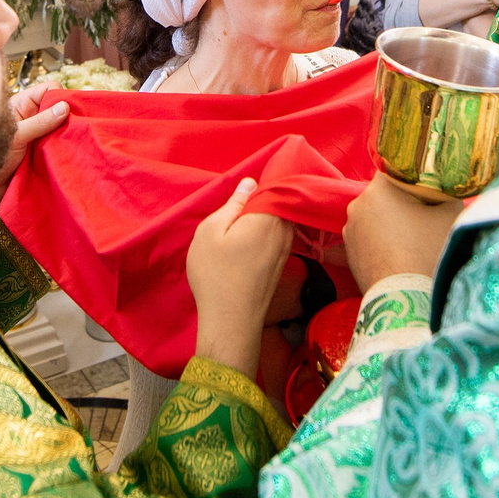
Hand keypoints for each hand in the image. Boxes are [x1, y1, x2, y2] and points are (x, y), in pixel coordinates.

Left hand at [0, 86, 70, 203]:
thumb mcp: (17, 134)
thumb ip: (40, 122)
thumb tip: (65, 107)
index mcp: (25, 106)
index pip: (49, 91)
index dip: (61, 96)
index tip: (71, 110)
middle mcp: (36, 119)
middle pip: (60, 111)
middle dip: (71, 119)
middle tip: (80, 128)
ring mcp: (42, 137)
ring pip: (63, 131)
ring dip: (69, 139)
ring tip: (78, 145)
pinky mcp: (46, 155)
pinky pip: (61, 151)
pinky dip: (67, 154)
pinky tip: (74, 157)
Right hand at [187, 179, 292, 377]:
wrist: (231, 319)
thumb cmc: (216, 273)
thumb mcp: (211, 230)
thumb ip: (234, 203)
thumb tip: (251, 183)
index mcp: (269, 215)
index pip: (276, 183)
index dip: (264, 178)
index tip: (250, 180)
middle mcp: (286, 229)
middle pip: (280, 201)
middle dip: (266, 195)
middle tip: (242, 199)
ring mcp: (287, 247)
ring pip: (279, 219)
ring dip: (265, 214)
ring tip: (242, 217)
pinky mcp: (283, 262)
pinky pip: (278, 234)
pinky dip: (267, 231)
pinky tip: (249, 238)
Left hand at [342, 172, 462, 290]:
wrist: (406, 299)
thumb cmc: (428, 253)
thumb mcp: (451, 214)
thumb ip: (449, 192)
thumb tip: (449, 187)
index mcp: (378, 188)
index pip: (399, 169)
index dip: (418, 177)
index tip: (432, 190)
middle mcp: (357, 204)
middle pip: (387, 194)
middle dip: (407, 202)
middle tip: (429, 217)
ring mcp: (350, 230)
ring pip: (378, 216)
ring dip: (394, 222)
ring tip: (417, 239)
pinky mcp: (350, 253)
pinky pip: (370, 237)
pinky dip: (384, 241)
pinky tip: (403, 253)